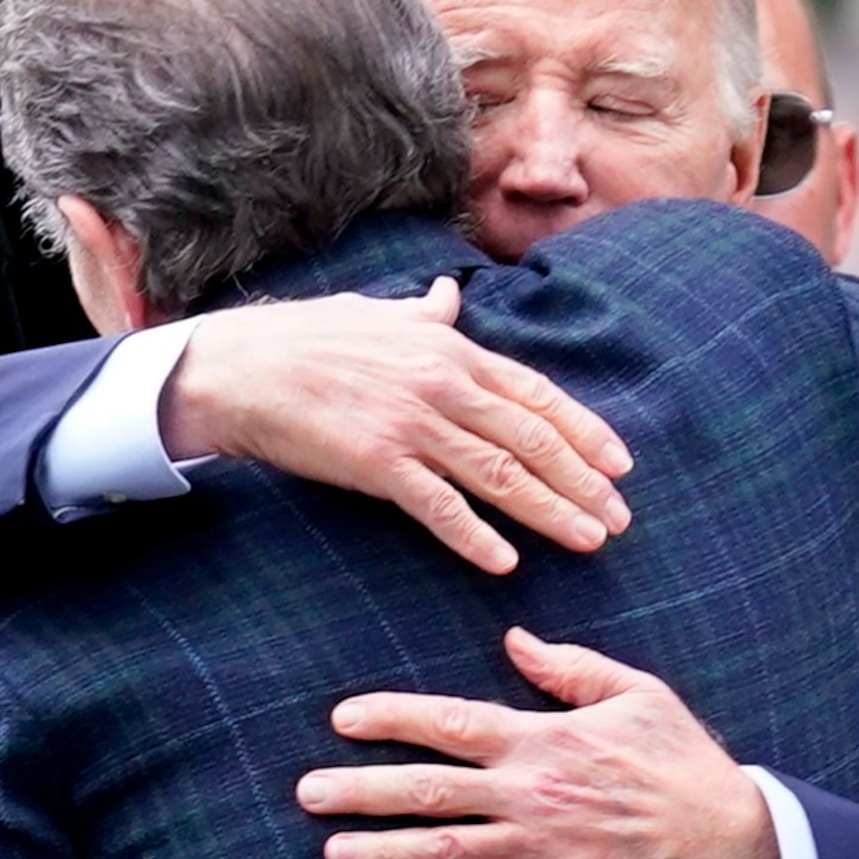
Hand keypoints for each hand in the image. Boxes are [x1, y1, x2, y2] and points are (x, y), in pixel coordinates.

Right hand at [161, 278, 632, 575]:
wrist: (238, 367)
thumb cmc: (304, 339)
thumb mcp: (376, 314)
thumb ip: (424, 314)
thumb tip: (449, 296)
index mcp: (449, 348)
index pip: (537, 393)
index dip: (585, 431)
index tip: (620, 464)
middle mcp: (442, 383)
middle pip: (532, 439)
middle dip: (583, 481)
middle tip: (619, 519)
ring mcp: (411, 424)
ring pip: (499, 474)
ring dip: (551, 512)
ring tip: (589, 541)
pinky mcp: (376, 462)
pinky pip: (438, 506)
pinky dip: (475, 535)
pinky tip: (506, 562)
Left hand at [295, 628, 785, 858]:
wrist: (731, 836)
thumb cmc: (682, 760)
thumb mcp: (636, 693)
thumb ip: (569, 667)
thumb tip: (514, 639)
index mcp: (542, 739)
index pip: (450, 722)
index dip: (391, 718)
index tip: (341, 720)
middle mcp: (529, 793)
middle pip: (429, 789)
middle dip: (362, 790)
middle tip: (307, 793)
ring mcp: (541, 848)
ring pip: (447, 852)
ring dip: (386, 854)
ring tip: (333, 854)